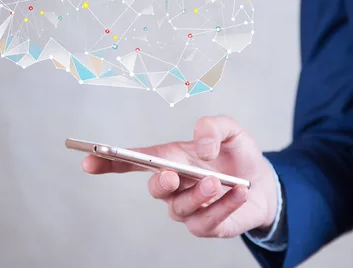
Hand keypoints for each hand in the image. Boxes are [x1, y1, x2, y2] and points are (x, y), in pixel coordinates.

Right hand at [81, 115, 278, 237]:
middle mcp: (174, 185)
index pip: (133, 161)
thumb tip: (202, 148)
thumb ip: (213, 126)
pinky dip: (224, 206)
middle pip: (154, 188)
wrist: (264, 182)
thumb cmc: (238, 154)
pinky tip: (239, 192)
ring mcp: (188, 208)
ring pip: (180, 207)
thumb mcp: (231, 130)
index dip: (108, 161)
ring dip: (197, 194)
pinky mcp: (206, 226)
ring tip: (217, 181)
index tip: (88, 158)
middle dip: (160, 182)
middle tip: (173, 174)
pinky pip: (208, 221)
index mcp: (171, 158)